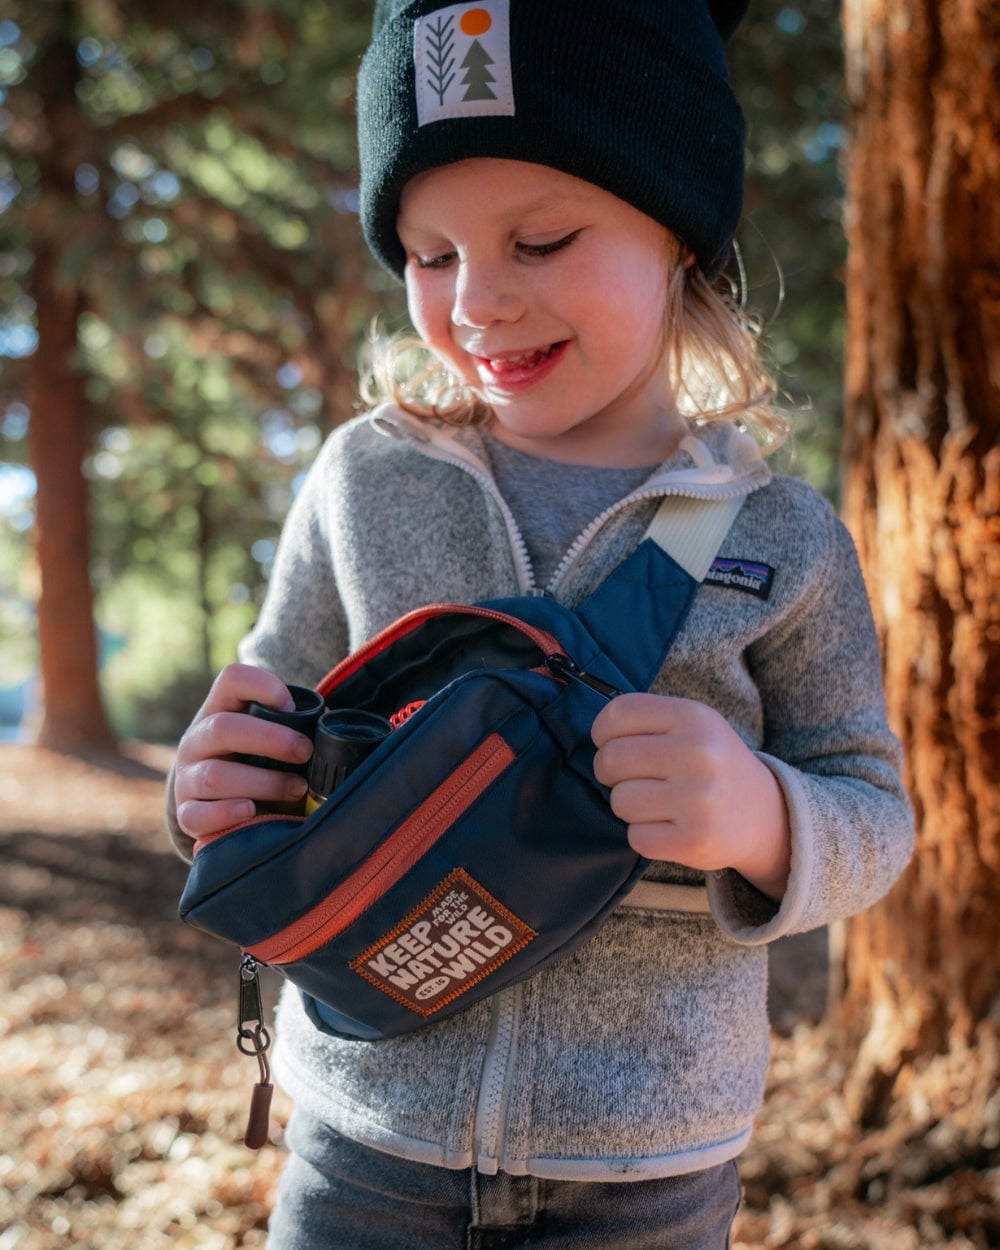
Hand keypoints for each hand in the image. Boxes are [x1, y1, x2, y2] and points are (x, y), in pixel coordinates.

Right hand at [173, 663, 313, 838]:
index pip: (232, 679)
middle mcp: (197, 740)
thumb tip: (332, 728)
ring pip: (215, 776)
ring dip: (263, 783)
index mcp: (219, 710)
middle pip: (223, 728)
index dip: (264, 686)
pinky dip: (226, 814)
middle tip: (305, 752)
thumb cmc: (251, 759)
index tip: (292, 707)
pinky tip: (251, 811)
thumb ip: (291, 725)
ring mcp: (187, 778)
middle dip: (271, 740)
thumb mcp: (264, 733)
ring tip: (296, 789)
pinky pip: (196, 815)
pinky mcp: (187, 812)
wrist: (209, 797)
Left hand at [591, 693, 790, 899]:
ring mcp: (699, 800)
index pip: (619, 713)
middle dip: (610, 772)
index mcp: (694, 717)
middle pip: (611, 759)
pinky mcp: (695, 841)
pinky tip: (666, 827)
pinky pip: (636, 837)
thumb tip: (595, 734)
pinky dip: (644, 835)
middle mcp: (699, 754)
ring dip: (628, 806)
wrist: (763, 813)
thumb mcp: (692, 725)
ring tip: (656, 803)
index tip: (611, 742)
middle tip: (630, 778)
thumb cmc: (710, 764)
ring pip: (620, 801)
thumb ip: (646, 720)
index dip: (602, 731)